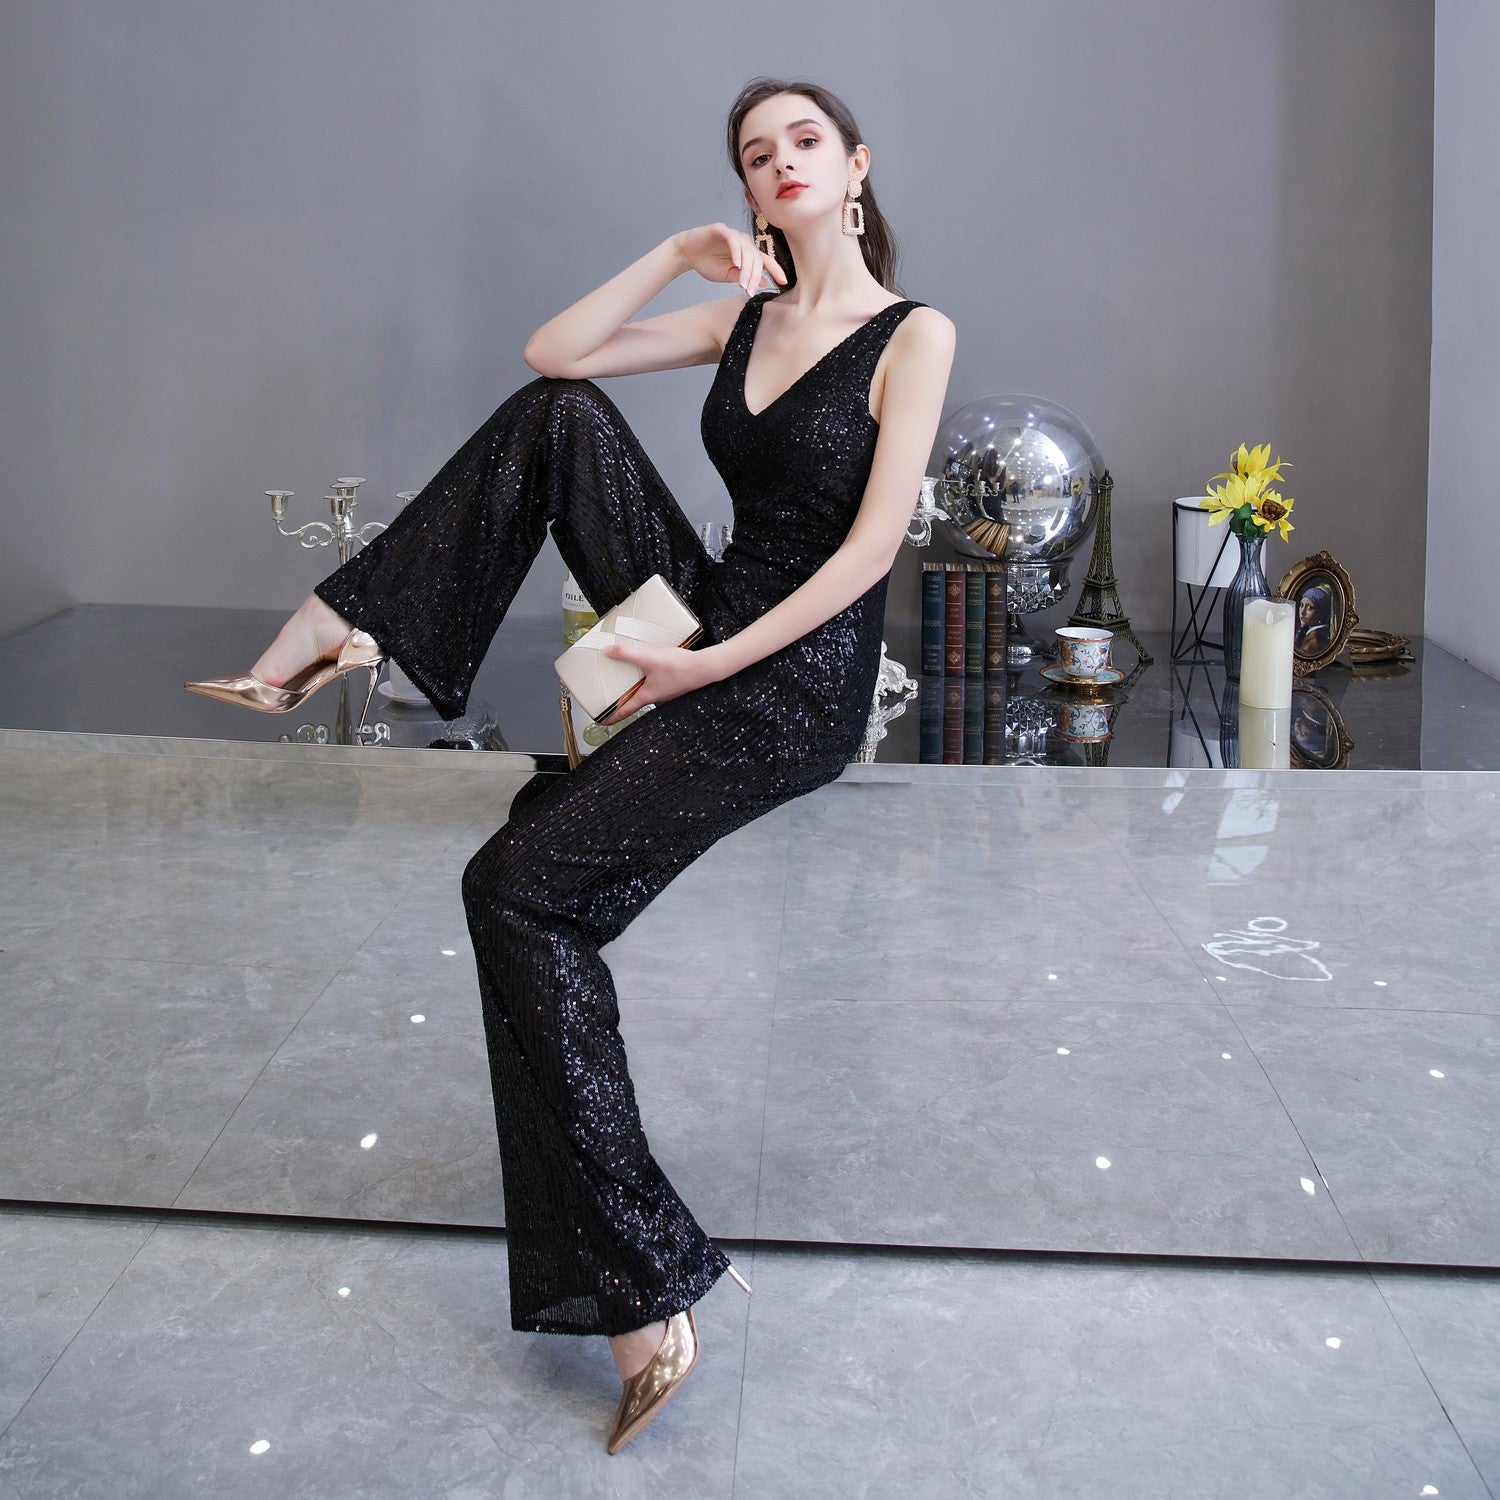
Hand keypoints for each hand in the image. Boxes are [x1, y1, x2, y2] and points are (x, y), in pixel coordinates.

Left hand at [595, 640, 719, 726]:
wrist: (705, 668)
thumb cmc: (680, 668)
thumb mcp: (649, 658)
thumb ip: (627, 654)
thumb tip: (608, 651)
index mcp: (647, 697)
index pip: (624, 711)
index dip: (611, 717)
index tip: (601, 721)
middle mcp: (656, 698)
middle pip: (634, 702)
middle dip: (622, 700)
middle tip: (610, 697)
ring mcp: (666, 692)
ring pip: (646, 693)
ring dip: (636, 689)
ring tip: (628, 679)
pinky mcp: (673, 684)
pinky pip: (656, 685)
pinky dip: (648, 680)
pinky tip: (650, 668)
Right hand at [673, 223, 788, 296]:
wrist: (687, 253)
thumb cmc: (708, 263)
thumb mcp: (729, 275)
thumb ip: (745, 277)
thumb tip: (764, 283)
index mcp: (747, 253)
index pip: (764, 261)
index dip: (775, 270)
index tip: (784, 282)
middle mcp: (743, 242)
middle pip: (756, 258)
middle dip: (754, 277)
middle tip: (749, 291)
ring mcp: (733, 235)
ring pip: (747, 250)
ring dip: (746, 269)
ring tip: (742, 283)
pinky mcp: (721, 230)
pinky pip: (733, 240)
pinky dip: (737, 252)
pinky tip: (737, 264)